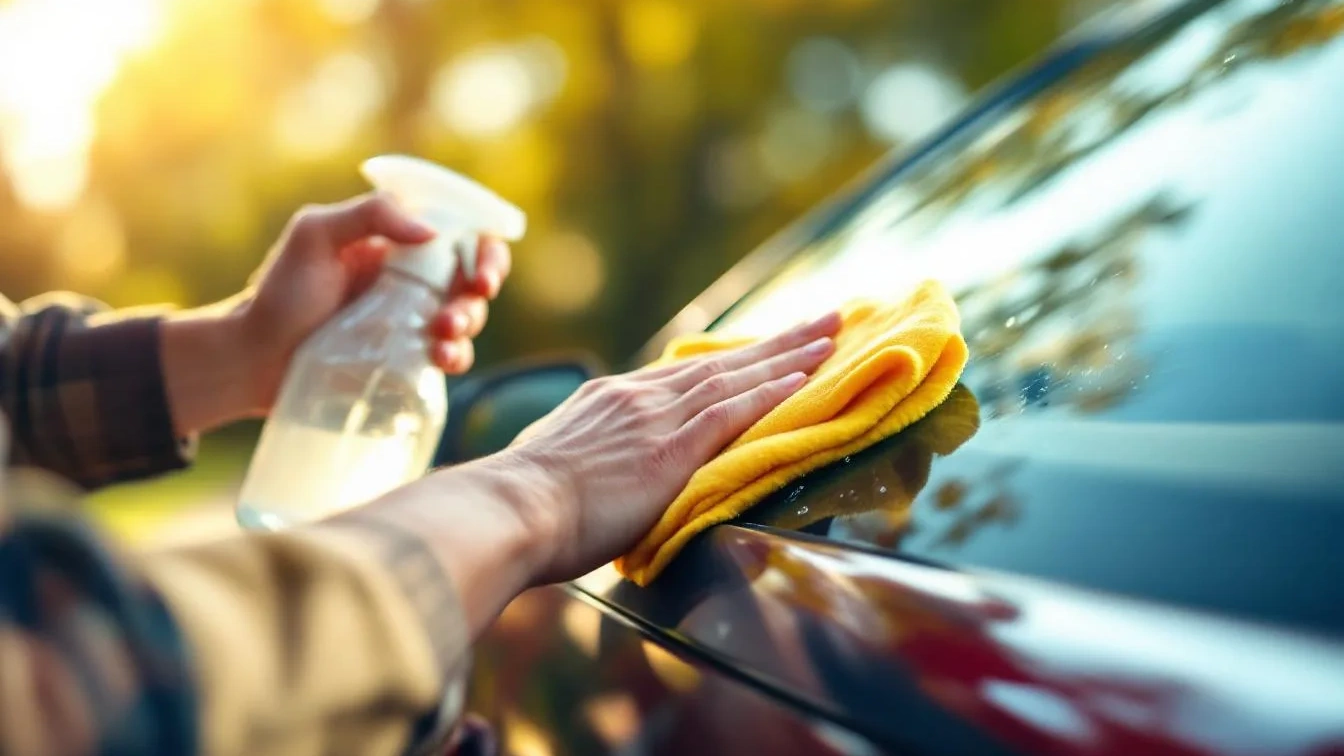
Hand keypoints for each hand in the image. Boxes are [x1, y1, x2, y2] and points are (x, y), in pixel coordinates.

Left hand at [238, 193, 512, 409]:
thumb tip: (432, 232)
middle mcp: (414, 279)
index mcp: (400, 243)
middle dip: (477, 295)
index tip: (480, 275)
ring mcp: (414, 321)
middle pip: (473, 279)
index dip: (486, 252)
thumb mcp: (314, 235)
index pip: (462, 235)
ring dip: (468, 326)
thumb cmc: (280, 291)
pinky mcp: (410, 359)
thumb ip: (368, 216)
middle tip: (454, 315)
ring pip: (468, 318)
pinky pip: (451, 355)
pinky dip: (457, 357)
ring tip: (440, 337)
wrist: (256, 358)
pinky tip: (439, 360)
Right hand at [502, 312, 841, 583]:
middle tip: (823, 321)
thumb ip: (584, 460)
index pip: (683, 375)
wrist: (511, 509)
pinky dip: (770, 391)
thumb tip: (589, 474)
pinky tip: (804, 377)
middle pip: (719, 363)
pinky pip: (731, 411)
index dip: (730, 361)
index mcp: (609, 400)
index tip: (764, 349)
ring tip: (831, 336)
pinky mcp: (670, 449)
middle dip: (776, 343)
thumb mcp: (554, 466)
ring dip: (788, 356)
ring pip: (733, 378)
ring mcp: (655, 419)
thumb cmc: (523, 506)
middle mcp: (637, 398)